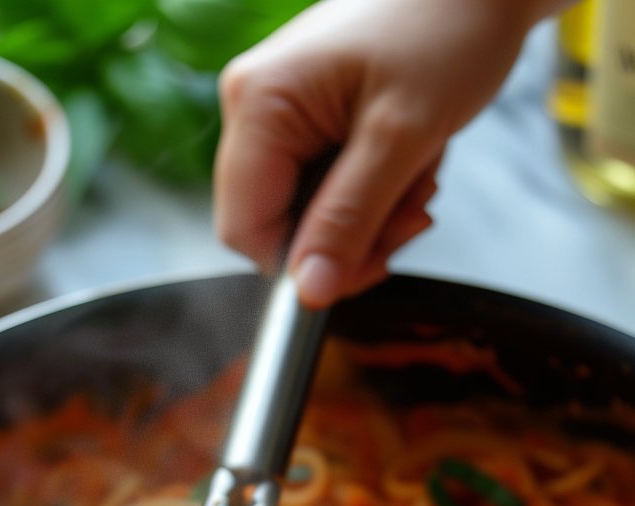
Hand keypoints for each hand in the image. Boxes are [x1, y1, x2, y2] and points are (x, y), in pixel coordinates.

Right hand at [215, 0, 562, 305]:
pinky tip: (408, 165)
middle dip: (348, 236)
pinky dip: (372, 192)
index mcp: (259, 102)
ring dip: (370, 216)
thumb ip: (349, 219)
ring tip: (419, 181)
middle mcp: (255, 105)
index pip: (245, 228)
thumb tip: (308, 291)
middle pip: (276, 223)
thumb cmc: (448, 26)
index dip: (301, 265)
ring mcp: (280, 109)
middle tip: (412, 216)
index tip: (368, 264)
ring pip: (306, 211)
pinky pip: (324, 185)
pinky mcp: (308, 114)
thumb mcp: (401, 137)